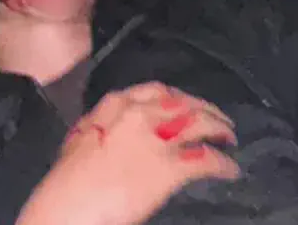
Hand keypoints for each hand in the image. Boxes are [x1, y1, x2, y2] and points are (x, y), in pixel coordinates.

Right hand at [17, 82, 240, 224]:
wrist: (69, 205)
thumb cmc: (67, 179)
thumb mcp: (81, 139)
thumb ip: (104, 127)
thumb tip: (115, 131)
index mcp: (115, 104)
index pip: (157, 91)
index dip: (179, 97)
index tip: (188, 103)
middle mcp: (140, 114)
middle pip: (185, 104)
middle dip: (206, 110)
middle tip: (218, 119)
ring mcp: (157, 139)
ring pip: (201, 124)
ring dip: (219, 130)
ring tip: (229, 138)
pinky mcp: (170, 168)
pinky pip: (207, 160)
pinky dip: (223, 164)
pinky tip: (230, 170)